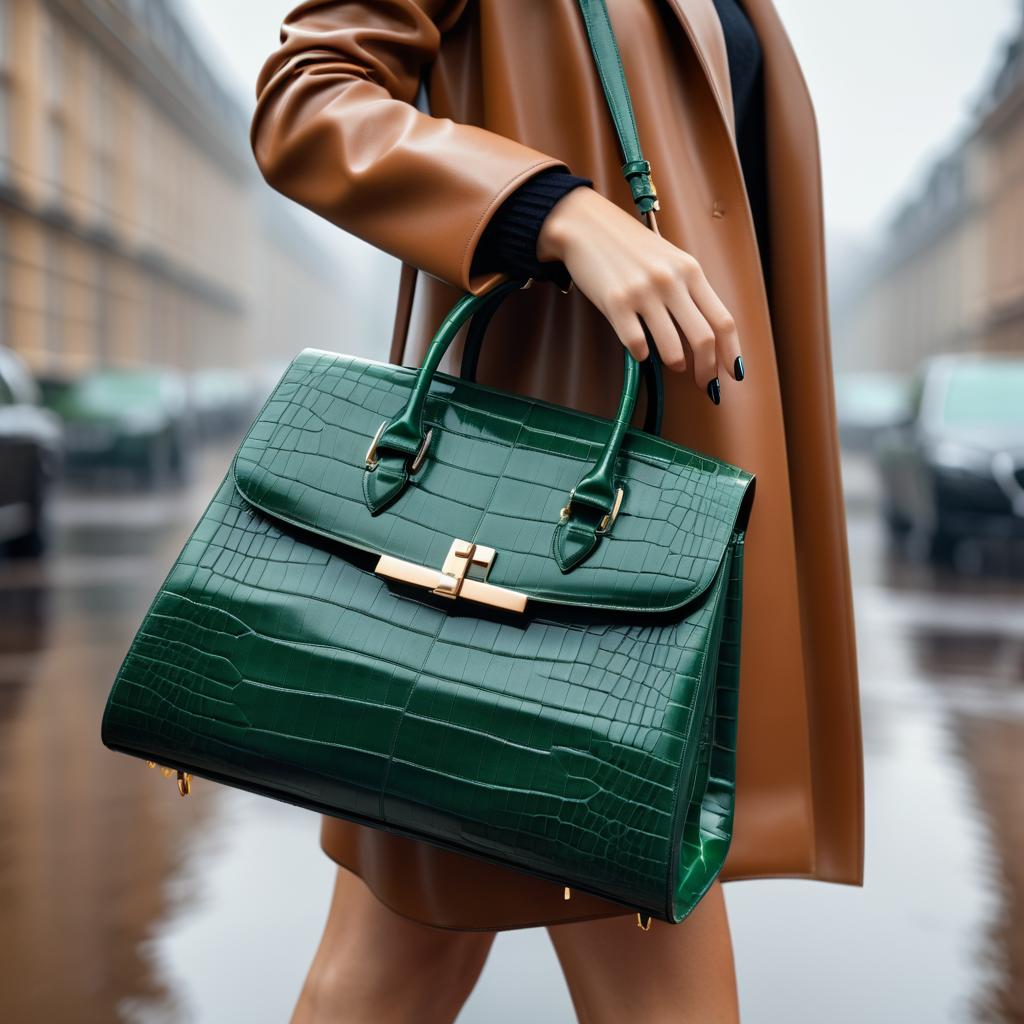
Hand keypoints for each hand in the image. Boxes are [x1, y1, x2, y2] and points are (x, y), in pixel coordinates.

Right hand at [537, 187, 743, 402]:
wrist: (586, 225)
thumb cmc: (629, 246)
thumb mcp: (669, 260)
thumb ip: (688, 291)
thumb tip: (705, 335)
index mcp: (690, 270)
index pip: (723, 320)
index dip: (732, 352)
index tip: (733, 372)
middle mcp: (670, 281)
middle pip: (704, 338)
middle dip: (708, 370)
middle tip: (705, 383)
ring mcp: (643, 292)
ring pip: (672, 348)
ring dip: (676, 363)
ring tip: (674, 363)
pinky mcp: (615, 302)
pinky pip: (637, 344)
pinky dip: (642, 355)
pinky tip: (641, 350)